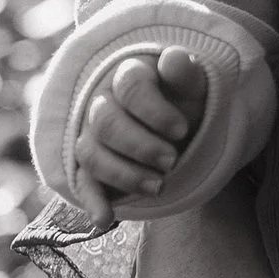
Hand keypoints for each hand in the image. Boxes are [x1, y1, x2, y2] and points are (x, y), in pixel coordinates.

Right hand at [75, 46, 208, 215]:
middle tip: (172, 161)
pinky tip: (105, 219)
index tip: (180, 130)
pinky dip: (93, 202)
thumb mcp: (195, 90)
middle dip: (141, 145)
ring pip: (91, 154)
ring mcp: (92, 137)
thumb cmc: (186, 104)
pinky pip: (83, 184)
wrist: (180, 130)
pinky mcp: (90, 168)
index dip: (154, 110)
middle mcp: (103, 104)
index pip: (130, 86)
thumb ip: (186, 75)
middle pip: (106, 122)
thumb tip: (173, 58)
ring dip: (124, 173)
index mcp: (130, 76)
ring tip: (158, 186)